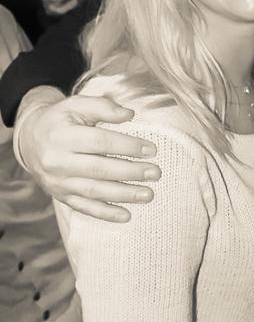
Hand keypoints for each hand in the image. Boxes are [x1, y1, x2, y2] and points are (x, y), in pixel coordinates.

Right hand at [19, 94, 159, 220]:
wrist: (30, 140)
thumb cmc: (60, 121)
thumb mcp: (76, 105)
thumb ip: (102, 107)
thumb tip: (129, 114)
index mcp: (61, 136)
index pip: (99, 142)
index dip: (127, 146)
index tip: (151, 149)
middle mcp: (57, 161)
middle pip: (99, 169)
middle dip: (130, 172)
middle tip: (155, 173)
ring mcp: (58, 182)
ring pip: (94, 191)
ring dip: (124, 195)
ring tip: (148, 194)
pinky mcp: (61, 196)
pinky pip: (84, 207)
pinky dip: (106, 213)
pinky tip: (127, 216)